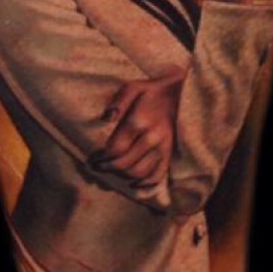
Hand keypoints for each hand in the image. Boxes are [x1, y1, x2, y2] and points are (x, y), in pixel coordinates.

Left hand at [88, 69, 184, 188]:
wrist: (181, 95)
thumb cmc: (152, 91)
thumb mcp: (132, 87)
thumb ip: (117, 102)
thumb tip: (105, 119)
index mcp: (139, 122)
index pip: (115, 149)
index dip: (101, 158)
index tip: (91, 159)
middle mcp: (152, 138)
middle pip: (125, 164)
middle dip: (107, 168)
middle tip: (96, 167)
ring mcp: (163, 148)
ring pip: (139, 173)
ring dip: (122, 176)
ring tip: (111, 171)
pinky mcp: (170, 154)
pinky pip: (158, 176)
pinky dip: (144, 184)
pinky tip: (132, 183)